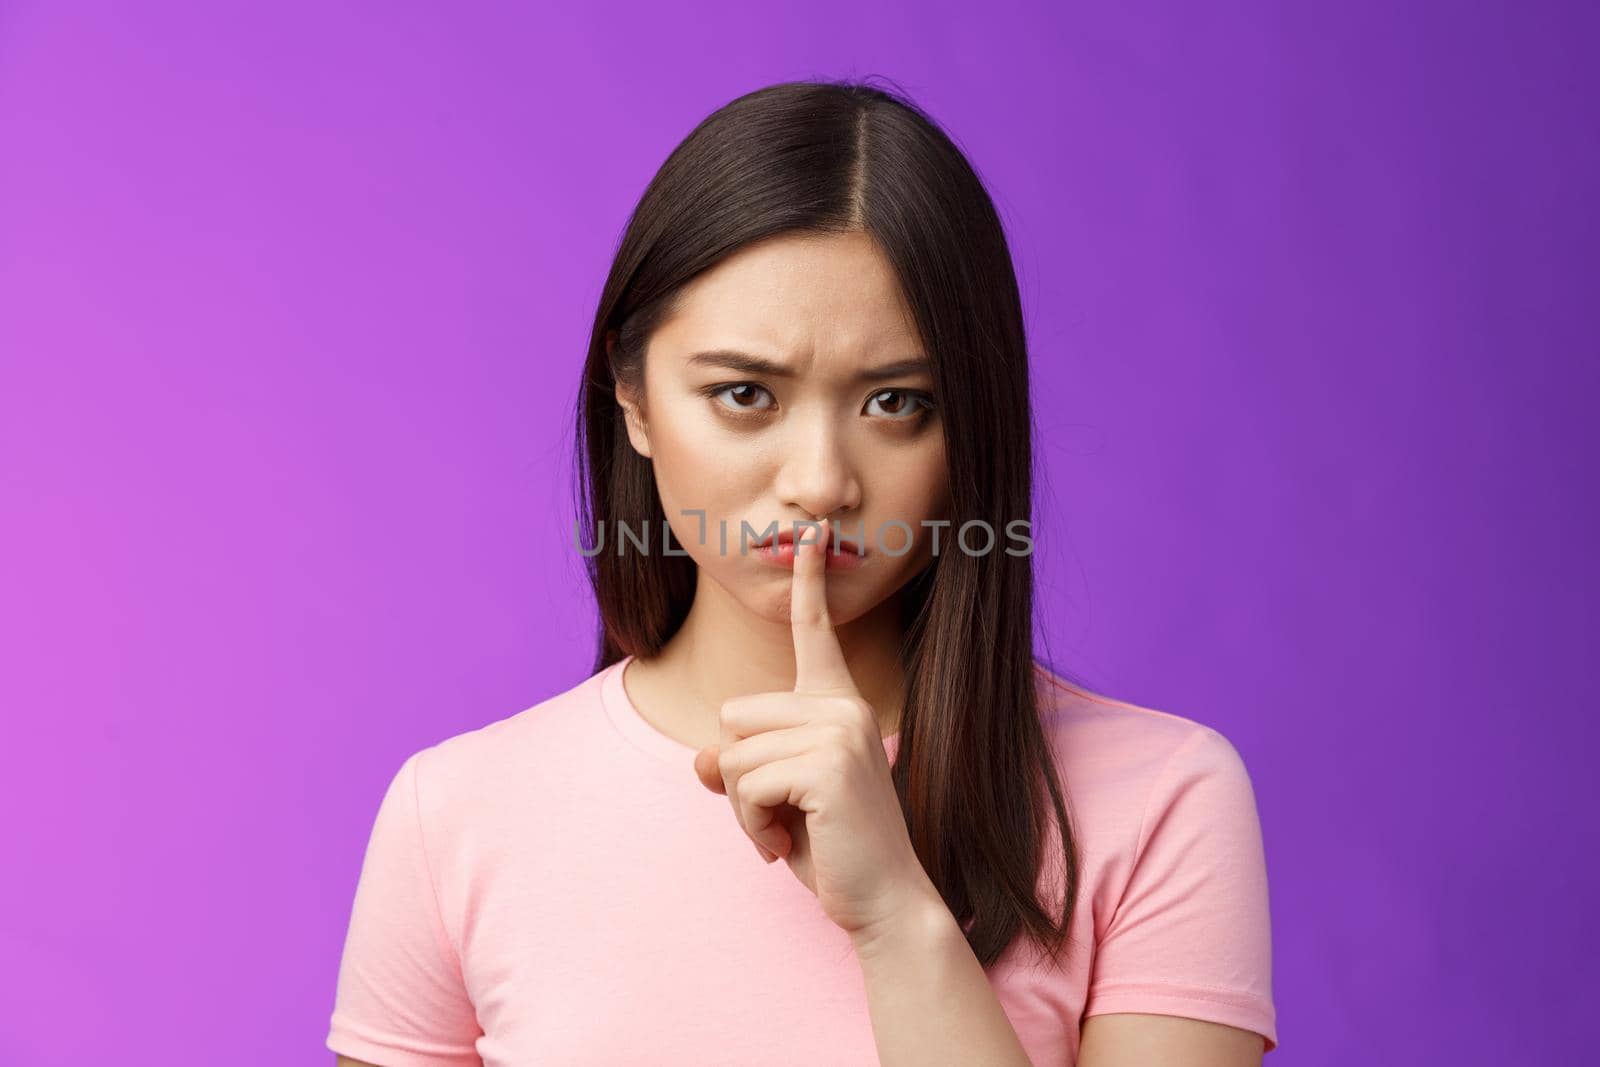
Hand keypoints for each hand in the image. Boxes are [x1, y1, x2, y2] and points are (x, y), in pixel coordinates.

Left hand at [692, 530, 938, 936]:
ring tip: (785, 833)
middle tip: (779, 816)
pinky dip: (751, 825)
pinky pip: (744, 784)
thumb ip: (740, 768)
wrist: (885, 899)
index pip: (815, 634)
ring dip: (744, 808)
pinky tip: (786, 846)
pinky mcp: (826, 765)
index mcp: (837, 704)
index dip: (808, 584)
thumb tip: (703, 762)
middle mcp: (841, 707)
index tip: (808, 534)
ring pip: (733, 753)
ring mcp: (838, 732)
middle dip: (738, 775)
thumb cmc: (834, 847)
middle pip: (733, 714)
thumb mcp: (776, 799)